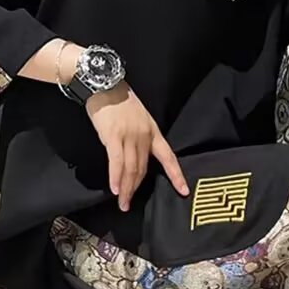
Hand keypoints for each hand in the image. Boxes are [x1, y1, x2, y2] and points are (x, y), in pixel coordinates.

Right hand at [85, 82, 188, 211]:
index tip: (183, 191)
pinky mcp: (113, 136)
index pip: (168, 157)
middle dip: (136, 188)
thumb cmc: (119, 101)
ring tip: (123, 203)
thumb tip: (135, 157)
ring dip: (126, 189)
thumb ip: (139, 137)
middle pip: (143, 168)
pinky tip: (115, 189)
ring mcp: (129, 136)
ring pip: (131, 168)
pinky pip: (116, 162)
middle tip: (129, 204)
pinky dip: (116, 177)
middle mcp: (144, 136)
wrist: (104, 85)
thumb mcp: (138, 118)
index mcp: (153, 131)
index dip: (176, 175)